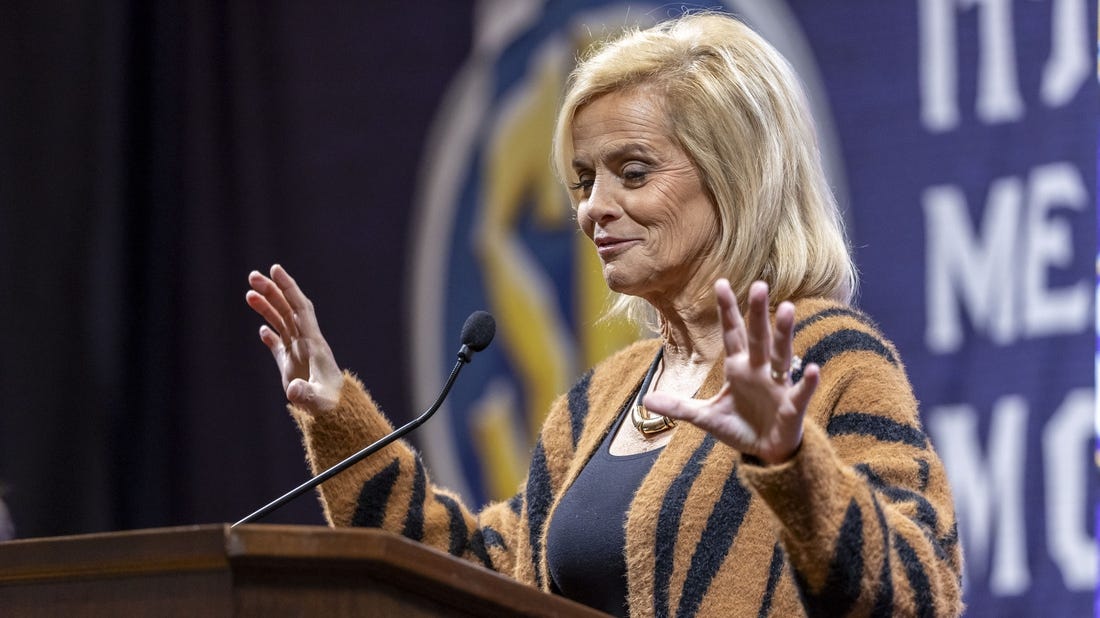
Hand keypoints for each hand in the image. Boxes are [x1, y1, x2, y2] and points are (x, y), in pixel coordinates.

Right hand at [246, 264, 341, 413]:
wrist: (335, 415)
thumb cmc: (330, 406)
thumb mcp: (318, 401)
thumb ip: (306, 395)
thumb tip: (293, 391)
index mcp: (314, 343)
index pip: (300, 308)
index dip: (288, 288)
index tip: (275, 269)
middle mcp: (306, 343)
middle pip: (288, 310)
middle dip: (272, 292)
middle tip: (252, 276)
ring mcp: (298, 354)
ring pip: (282, 323)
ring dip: (267, 308)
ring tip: (249, 294)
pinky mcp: (291, 367)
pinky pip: (279, 346)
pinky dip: (270, 336)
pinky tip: (261, 330)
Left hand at [643, 279, 818, 463]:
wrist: (765, 452)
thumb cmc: (739, 427)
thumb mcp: (705, 417)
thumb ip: (679, 407)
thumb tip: (646, 399)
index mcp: (738, 367)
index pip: (732, 333)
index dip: (728, 310)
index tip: (721, 283)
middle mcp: (759, 370)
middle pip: (757, 337)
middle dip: (757, 312)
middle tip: (760, 285)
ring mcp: (778, 386)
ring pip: (781, 355)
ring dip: (784, 333)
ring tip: (788, 309)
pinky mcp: (792, 407)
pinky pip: (800, 392)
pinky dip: (807, 382)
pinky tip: (813, 368)